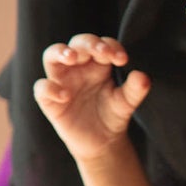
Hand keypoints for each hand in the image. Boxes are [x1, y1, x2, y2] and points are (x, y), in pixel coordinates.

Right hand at [34, 34, 149, 162]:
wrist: (101, 141)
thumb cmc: (112, 114)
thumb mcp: (126, 103)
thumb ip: (135, 90)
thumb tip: (143, 76)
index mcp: (98, 64)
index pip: (102, 45)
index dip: (110, 46)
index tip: (122, 59)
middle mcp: (78, 67)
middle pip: (77, 44)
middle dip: (88, 43)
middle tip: (102, 52)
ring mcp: (61, 80)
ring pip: (51, 56)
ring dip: (59, 52)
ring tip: (71, 57)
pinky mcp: (49, 99)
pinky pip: (42, 88)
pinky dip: (50, 88)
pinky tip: (65, 95)